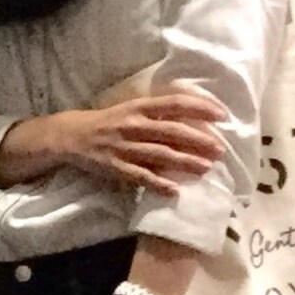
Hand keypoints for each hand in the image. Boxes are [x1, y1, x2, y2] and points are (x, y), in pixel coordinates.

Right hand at [58, 92, 227, 197]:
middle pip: (172, 131)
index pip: (175, 104)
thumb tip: (191, 121)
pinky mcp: (116, 167)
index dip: (200, 108)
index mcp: (140, 106)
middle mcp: (134, 124)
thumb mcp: (131, 109)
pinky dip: (158, 184)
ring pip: (160, 154)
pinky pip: (140, 177)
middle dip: (199, 140)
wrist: (72, 135)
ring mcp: (125, 146)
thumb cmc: (108, 122)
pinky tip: (174, 191)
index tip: (222, 115)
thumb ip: (157, 114)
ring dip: (185, 162)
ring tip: (206, 168)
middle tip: (220, 149)